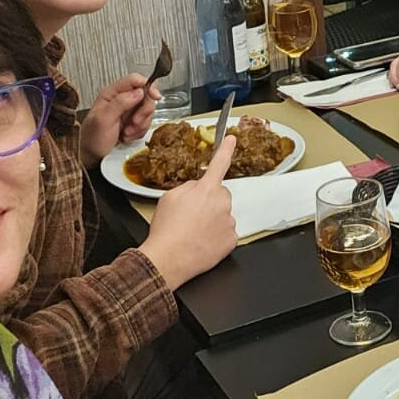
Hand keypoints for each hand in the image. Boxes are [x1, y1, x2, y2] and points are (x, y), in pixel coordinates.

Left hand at [79, 74, 160, 166]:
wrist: (91, 156)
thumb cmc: (92, 139)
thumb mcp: (103, 120)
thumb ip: (120, 103)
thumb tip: (139, 92)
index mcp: (112, 94)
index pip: (135, 80)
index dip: (148, 86)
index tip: (155, 97)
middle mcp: (122, 100)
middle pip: (146, 96)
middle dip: (144, 111)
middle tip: (134, 122)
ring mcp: (128, 111)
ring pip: (148, 110)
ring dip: (141, 124)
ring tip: (127, 132)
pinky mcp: (133, 122)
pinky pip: (146, 122)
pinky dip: (140, 131)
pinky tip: (128, 136)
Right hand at [138, 135, 237, 290]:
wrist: (167, 260)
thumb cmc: (166, 231)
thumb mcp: (169, 198)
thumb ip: (188, 187)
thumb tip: (198, 187)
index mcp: (205, 190)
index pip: (219, 163)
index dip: (226, 149)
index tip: (232, 139)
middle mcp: (222, 203)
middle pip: (220, 195)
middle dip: (209, 202)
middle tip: (191, 216)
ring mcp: (229, 221)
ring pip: (223, 214)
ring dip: (212, 220)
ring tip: (193, 232)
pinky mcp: (232, 239)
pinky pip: (226, 233)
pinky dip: (216, 236)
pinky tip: (202, 242)